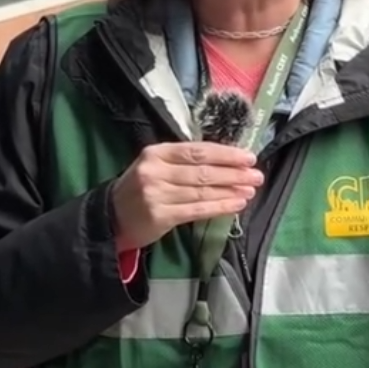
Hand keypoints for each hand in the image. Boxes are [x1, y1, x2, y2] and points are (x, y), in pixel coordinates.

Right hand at [110, 142, 263, 251]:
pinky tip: (236, 204)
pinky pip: (197, 210)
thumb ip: (183, 161)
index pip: (197, 150)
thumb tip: (226, 161)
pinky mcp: (161, 216)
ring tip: (250, 190)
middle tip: (256, 175)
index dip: (226, 154)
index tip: (248, 157)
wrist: (112, 216)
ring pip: (202, 191)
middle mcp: (156, 171)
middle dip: (234, 173)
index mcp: (157, 153)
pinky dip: (220, 206)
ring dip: (230, 190)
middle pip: (203, 171)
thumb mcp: (156, 166)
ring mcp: (157, 194)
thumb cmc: (141, 188)